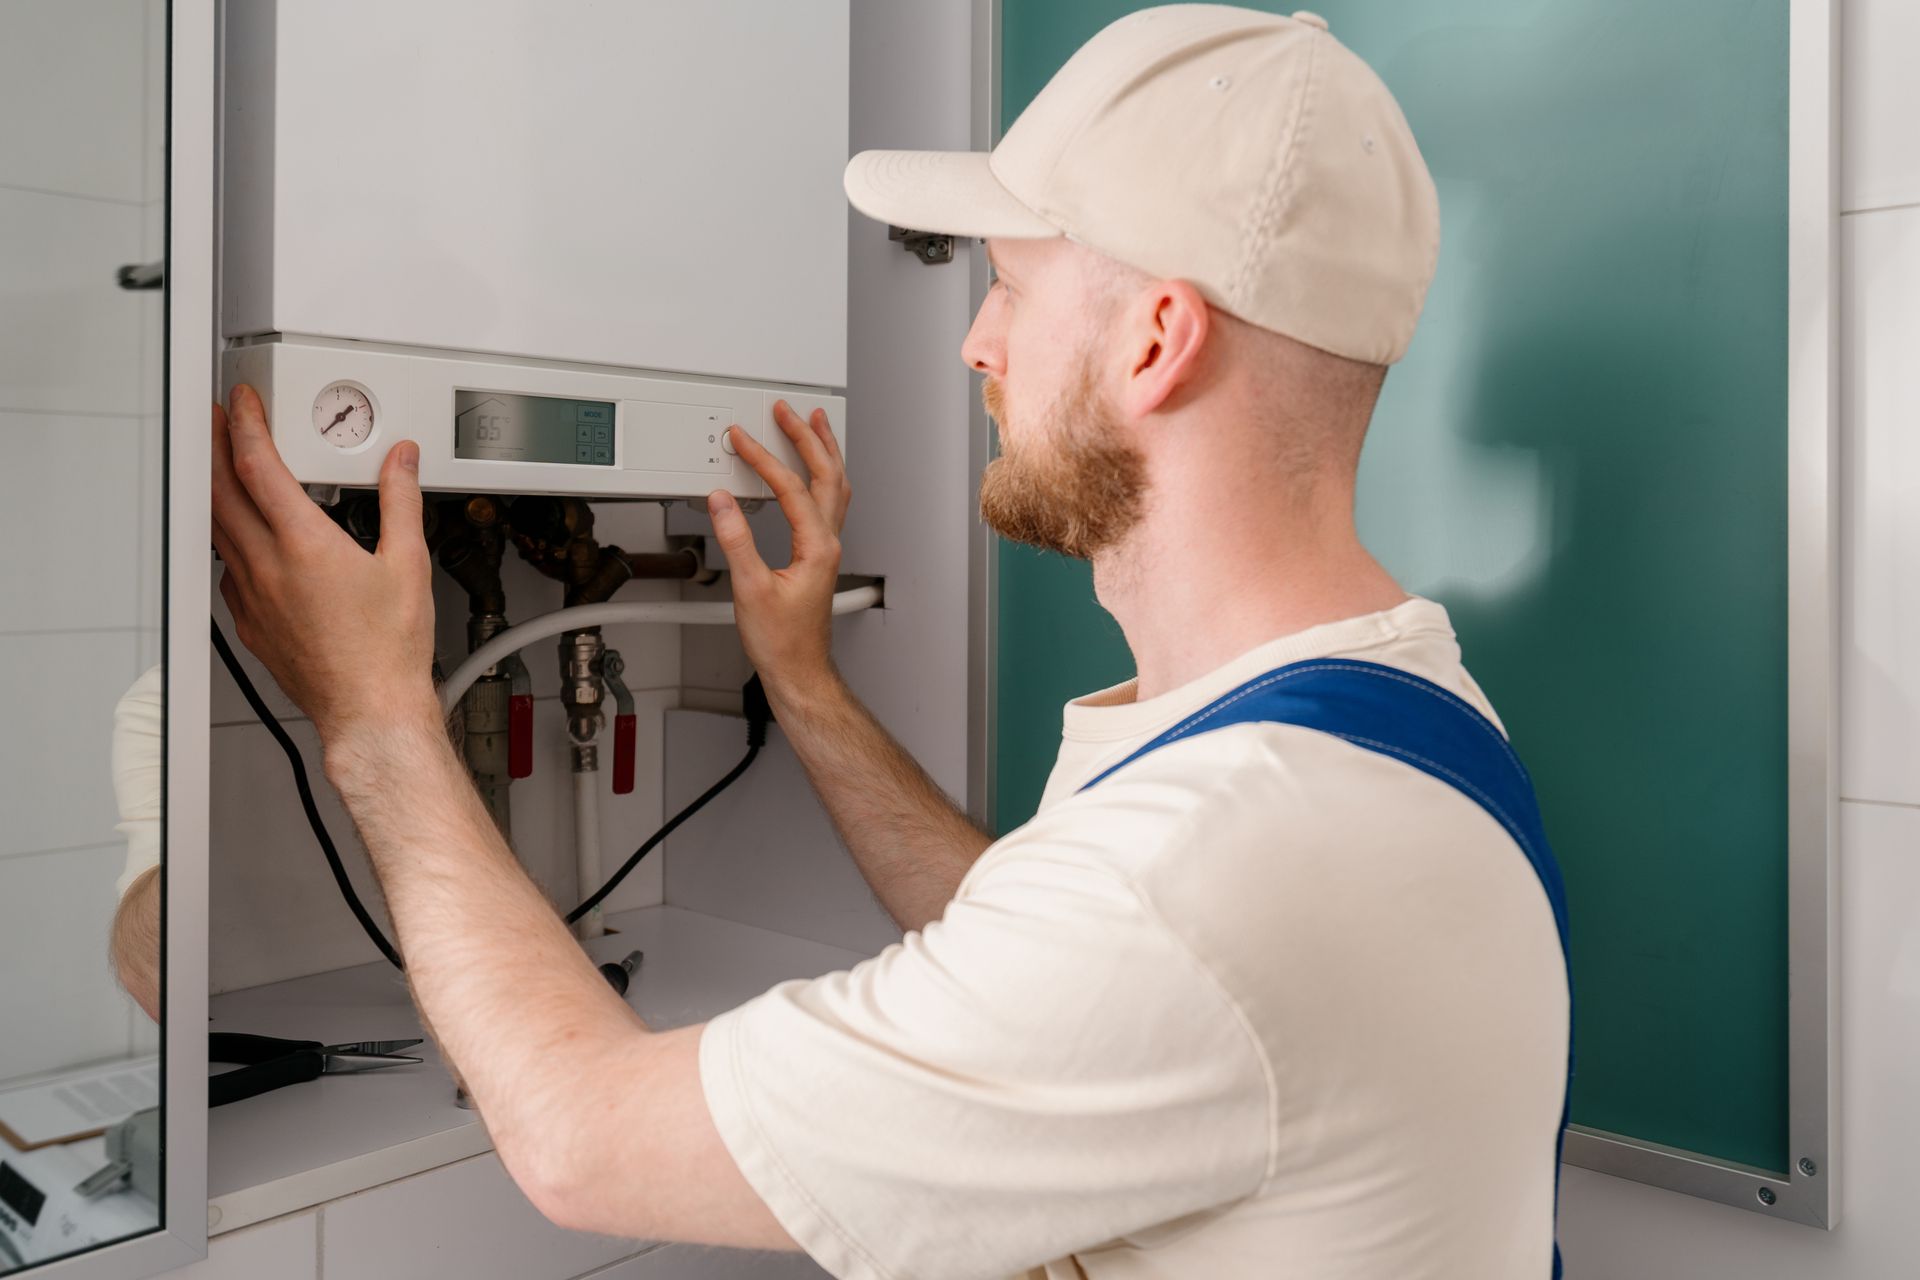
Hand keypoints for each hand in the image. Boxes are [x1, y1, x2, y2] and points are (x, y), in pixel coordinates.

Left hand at [211, 385, 438, 746]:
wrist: (370, 711)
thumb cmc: (389, 652)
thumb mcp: (408, 563)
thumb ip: (400, 501)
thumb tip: (400, 462)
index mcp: (305, 545)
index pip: (258, 467)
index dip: (244, 425)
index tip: (240, 403)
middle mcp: (268, 568)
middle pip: (220, 492)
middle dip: (214, 447)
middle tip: (215, 421)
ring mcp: (253, 597)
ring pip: (217, 530)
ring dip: (216, 492)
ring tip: (224, 471)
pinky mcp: (251, 624)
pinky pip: (228, 570)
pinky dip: (230, 543)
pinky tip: (248, 543)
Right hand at [706, 400, 849, 700]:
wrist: (798, 670)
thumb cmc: (781, 641)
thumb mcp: (749, 590)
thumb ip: (735, 541)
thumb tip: (721, 502)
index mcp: (817, 547)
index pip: (790, 488)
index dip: (764, 459)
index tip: (742, 439)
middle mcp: (828, 543)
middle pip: (826, 475)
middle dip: (807, 438)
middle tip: (788, 410)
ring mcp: (827, 548)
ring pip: (834, 486)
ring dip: (824, 451)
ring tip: (813, 424)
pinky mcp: (819, 556)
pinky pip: (828, 503)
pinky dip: (820, 477)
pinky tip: (810, 471)